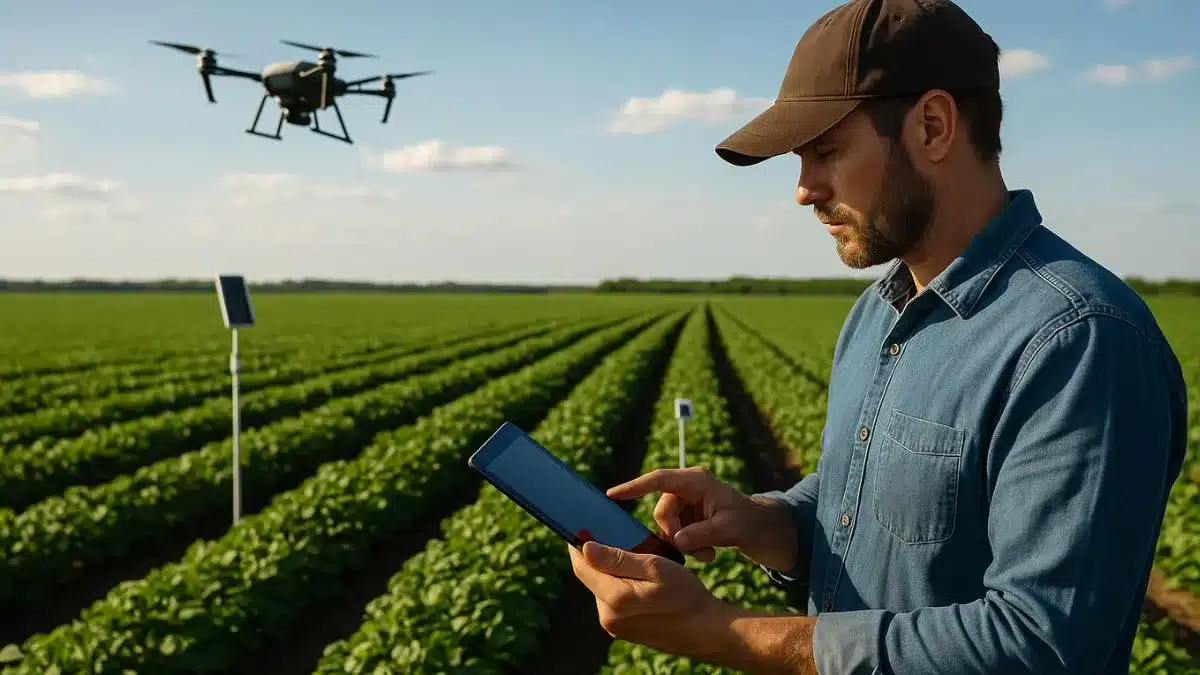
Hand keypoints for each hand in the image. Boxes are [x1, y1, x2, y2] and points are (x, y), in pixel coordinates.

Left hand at [567, 540, 731, 660]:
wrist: (705, 629)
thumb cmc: (685, 595)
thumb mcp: (655, 568)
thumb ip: (618, 558)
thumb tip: (585, 547)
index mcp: (614, 598)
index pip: (581, 567)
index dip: (577, 545)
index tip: (579, 527)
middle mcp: (608, 616)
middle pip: (590, 578)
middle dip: (597, 558)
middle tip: (612, 537)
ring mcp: (615, 626)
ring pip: (602, 589)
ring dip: (610, 572)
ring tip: (631, 558)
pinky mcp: (623, 630)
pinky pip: (613, 601)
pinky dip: (619, 586)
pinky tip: (638, 579)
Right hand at [606, 466, 797, 571]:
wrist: (763, 530)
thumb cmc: (749, 523)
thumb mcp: (729, 529)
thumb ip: (702, 534)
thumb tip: (677, 541)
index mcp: (696, 481)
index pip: (658, 479)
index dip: (634, 486)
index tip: (613, 495)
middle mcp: (687, 488)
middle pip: (662, 511)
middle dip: (675, 534)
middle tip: (698, 554)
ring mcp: (687, 502)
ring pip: (667, 525)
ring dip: (682, 544)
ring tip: (707, 555)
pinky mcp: (688, 516)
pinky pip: (674, 532)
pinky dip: (686, 546)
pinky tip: (705, 553)